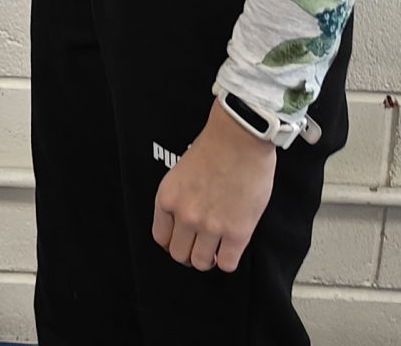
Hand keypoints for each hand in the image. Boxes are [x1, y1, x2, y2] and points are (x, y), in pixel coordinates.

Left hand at [152, 104, 278, 271]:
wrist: (240, 137)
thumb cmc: (214, 147)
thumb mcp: (180, 173)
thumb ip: (179, 198)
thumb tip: (183, 221)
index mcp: (167, 198)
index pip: (161, 237)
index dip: (172, 242)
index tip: (182, 241)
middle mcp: (185, 215)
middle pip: (179, 254)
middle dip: (189, 253)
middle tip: (200, 247)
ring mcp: (211, 226)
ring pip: (202, 263)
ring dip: (209, 259)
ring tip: (217, 249)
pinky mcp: (237, 232)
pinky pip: (228, 264)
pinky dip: (228, 260)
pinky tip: (231, 248)